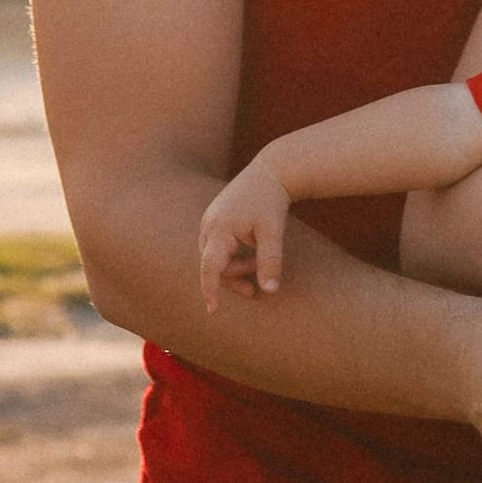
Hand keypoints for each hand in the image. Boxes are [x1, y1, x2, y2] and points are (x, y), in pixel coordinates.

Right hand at [197, 163, 288, 311]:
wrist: (271, 172)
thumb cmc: (271, 201)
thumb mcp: (273, 232)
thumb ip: (270, 261)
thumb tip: (271, 291)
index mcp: (219, 228)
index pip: (209, 266)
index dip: (210, 289)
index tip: (213, 310)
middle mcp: (208, 225)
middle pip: (212, 265)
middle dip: (234, 278)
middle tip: (256, 289)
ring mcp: (209, 221)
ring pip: (214, 258)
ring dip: (235, 267)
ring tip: (258, 263)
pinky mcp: (214, 220)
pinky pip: (217, 248)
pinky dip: (232, 258)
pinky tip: (251, 256)